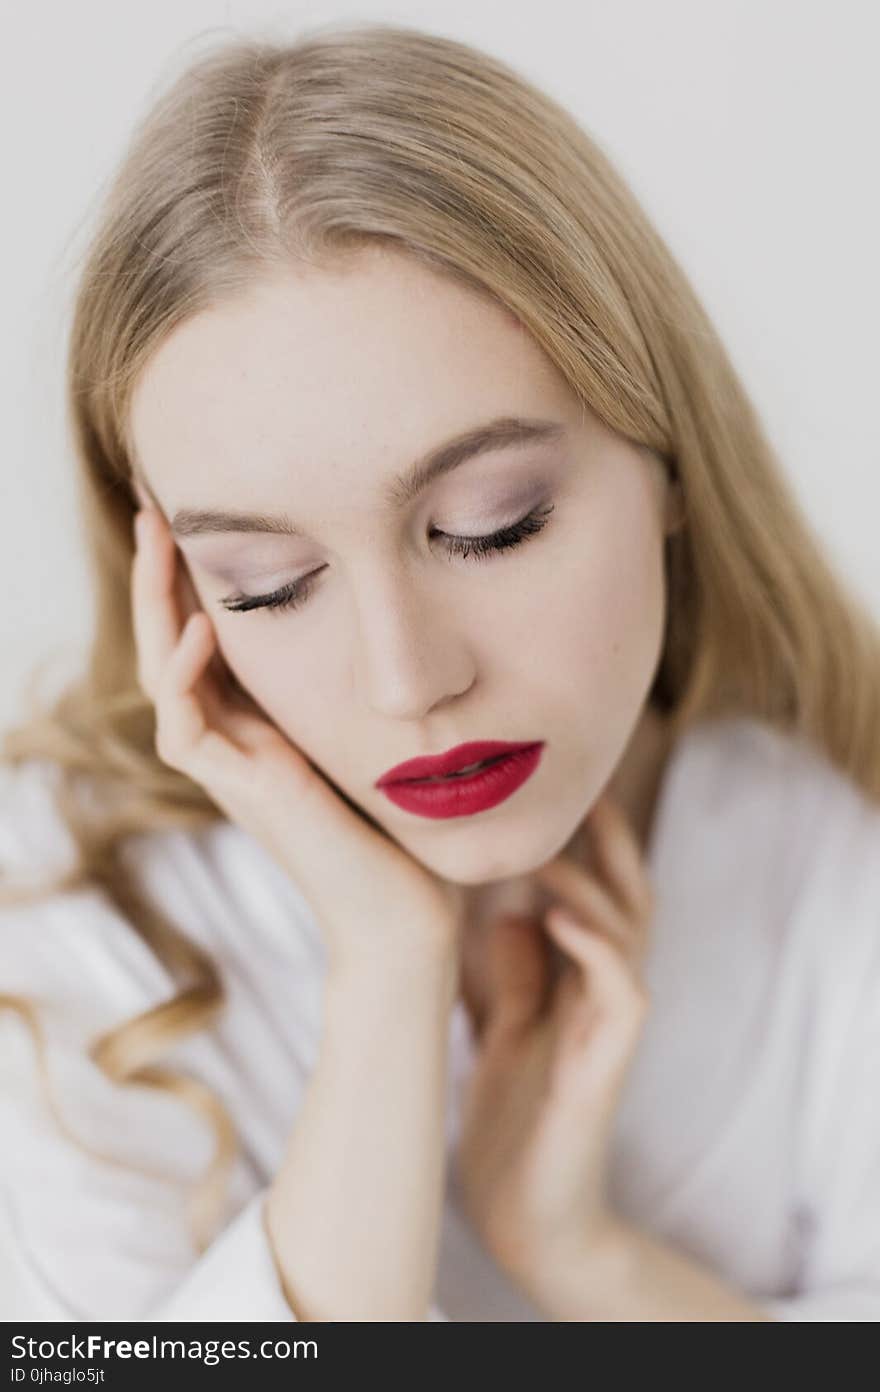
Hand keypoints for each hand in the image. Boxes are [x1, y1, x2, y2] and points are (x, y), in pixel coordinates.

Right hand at [130, 498, 465, 976]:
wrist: (408, 916)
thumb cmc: (408, 830)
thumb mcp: (383, 730)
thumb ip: (369, 685)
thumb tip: (409, 614)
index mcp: (265, 723)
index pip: (212, 637)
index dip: (200, 578)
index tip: (206, 514)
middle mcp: (238, 740)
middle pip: (172, 644)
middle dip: (162, 575)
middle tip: (157, 505)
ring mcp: (232, 769)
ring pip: (161, 676)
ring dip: (155, 606)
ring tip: (158, 537)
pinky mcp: (241, 794)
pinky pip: (183, 730)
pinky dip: (185, 676)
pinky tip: (202, 626)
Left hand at [453, 790, 651, 1308]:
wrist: (524, 1215)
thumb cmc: (515, 1122)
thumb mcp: (507, 1030)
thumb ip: (517, 975)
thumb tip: (510, 912)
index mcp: (579, 982)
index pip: (595, 892)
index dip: (585, 839)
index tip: (550, 783)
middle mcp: (603, 994)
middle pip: (627, 896)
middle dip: (607, 839)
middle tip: (576, 782)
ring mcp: (609, 1027)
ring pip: (628, 932)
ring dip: (590, 883)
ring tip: (547, 844)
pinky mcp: (607, 1064)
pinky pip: (622, 993)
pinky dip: (596, 950)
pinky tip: (556, 916)